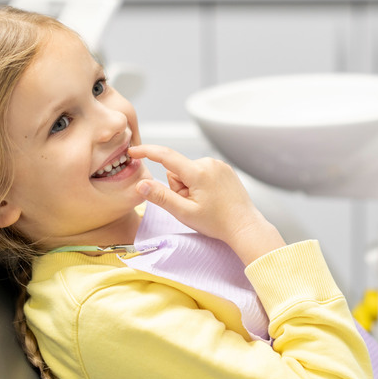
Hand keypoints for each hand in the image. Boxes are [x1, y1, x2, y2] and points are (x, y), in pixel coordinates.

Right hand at [128, 145, 285, 264]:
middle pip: (177, 170)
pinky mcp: (224, 168)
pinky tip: (211, 197)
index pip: (166, 156)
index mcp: (198, 172)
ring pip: (188, 171)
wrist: (245, 226)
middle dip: (178, 186)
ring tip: (204, 202)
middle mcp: (209, 163)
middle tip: (191, 204)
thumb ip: (161, 197)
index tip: (132, 151)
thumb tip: (140, 185)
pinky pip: (201, 171)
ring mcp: (218, 164)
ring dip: (189, 186)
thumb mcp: (184, 213)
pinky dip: (200, 183)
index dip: (147, 152)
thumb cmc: (217, 223)